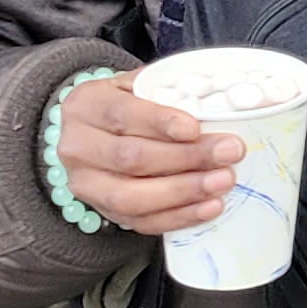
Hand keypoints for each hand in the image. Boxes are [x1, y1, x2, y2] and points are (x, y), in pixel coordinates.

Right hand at [53, 77, 244, 235]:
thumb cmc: (126, 106)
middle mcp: (78, 147)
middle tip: (228, 152)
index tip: (195, 128)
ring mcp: (87, 184)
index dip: (160, 122)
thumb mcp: (137, 86)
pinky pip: (142, 222)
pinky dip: (179, 217)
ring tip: (223, 181)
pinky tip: (209, 206)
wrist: (94, 135)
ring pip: (132, 197)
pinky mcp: (104, 211)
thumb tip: (216, 104)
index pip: (122, 114)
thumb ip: (167, 90)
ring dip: (184, 191)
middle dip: (186, 158)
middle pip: (131, 158)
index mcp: (87, 106)